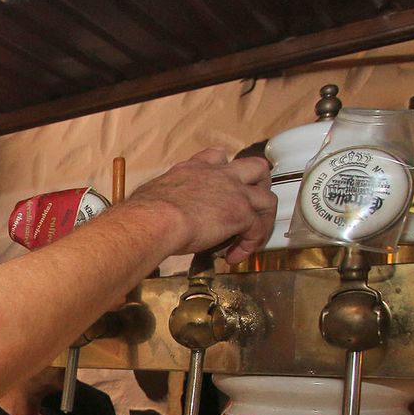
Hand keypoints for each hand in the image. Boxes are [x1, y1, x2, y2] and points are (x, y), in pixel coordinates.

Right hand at [125, 148, 275, 264]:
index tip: (224, 185)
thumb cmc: (145, 211)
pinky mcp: (241, 214)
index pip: (218, 157)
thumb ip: (162, 197)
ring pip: (268, 198)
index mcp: (195, 169)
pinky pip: (257, 229)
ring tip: (252, 237)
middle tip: (253, 206)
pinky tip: (234, 257)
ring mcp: (234, 193)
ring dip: (263, 219)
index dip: (226, 170)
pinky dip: (250, 244)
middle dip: (260, 185)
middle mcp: (219, 175)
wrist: (154, 219)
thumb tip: (150, 207)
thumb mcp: (153, 193)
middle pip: (256, 168)